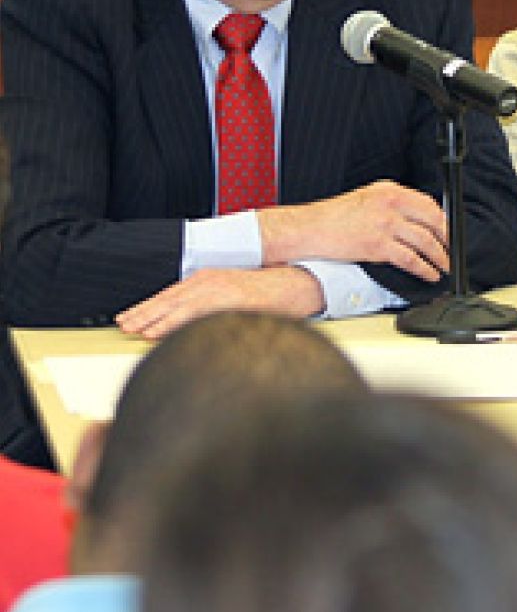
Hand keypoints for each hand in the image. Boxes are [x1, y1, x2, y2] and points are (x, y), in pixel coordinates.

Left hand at [115, 266, 324, 339]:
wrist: (299, 284)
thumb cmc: (272, 294)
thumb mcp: (236, 295)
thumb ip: (214, 306)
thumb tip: (195, 325)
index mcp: (208, 280)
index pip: (171, 295)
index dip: (148, 307)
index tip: (130, 318)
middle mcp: (209, 281)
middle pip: (167, 298)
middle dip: (142, 312)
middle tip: (122, 324)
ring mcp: (218, 289)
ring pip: (176, 305)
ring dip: (151, 318)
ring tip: (132, 329)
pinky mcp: (228, 299)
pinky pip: (194, 314)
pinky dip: (172, 323)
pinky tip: (157, 332)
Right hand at [258, 180, 448, 281]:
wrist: (309, 229)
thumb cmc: (334, 217)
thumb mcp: (367, 198)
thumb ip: (392, 204)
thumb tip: (415, 218)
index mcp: (389, 190)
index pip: (428, 204)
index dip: (442, 221)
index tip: (448, 232)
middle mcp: (390, 204)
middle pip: (432, 222)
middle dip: (446, 240)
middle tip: (452, 251)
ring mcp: (385, 225)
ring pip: (425, 242)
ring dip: (439, 257)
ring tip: (445, 266)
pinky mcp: (378, 246)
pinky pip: (411, 259)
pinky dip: (424, 269)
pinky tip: (429, 274)